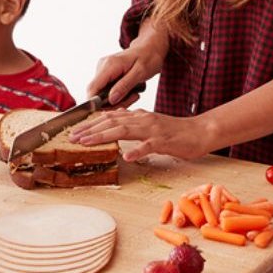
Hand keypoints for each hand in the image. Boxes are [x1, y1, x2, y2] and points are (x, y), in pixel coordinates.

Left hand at [69, 109, 209, 161]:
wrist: (200, 131)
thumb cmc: (176, 132)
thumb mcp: (151, 125)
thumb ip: (134, 123)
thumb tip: (116, 121)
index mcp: (139, 116)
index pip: (111, 117)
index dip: (91, 124)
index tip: (75, 131)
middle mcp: (143, 119)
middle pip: (112, 122)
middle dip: (90, 130)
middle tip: (72, 137)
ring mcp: (153, 129)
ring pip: (125, 130)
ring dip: (104, 136)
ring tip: (87, 143)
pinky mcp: (165, 141)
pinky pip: (149, 146)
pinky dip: (138, 150)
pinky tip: (127, 156)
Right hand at [86, 24, 167, 105]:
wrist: (150, 47)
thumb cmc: (148, 56)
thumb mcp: (140, 72)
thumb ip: (125, 85)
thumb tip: (111, 99)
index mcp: (109, 65)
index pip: (92, 88)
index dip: (97, 104)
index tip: (115, 108)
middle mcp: (102, 66)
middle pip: (97, 94)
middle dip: (114, 103)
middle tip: (133, 98)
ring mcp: (103, 70)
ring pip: (102, 94)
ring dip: (118, 100)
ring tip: (134, 94)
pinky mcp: (106, 74)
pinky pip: (106, 90)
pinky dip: (118, 95)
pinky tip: (130, 91)